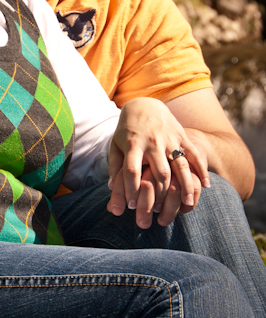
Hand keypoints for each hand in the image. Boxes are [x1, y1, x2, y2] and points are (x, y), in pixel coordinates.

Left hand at [107, 97, 208, 227]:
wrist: (145, 105)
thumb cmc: (127, 131)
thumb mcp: (116, 145)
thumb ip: (115, 166)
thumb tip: (111, 188)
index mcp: (133, 144)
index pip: (132, 170)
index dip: (131, 189)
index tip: (131, 205)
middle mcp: (152, 142)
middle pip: (160, 171)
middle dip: (162, 193)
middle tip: (161, 212)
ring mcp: (169, 138)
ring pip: (180, 164)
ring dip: (186, 185)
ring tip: (188, 203)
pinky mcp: (181, 135)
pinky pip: (194, 154)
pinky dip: (201, 169)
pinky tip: (206, 185)